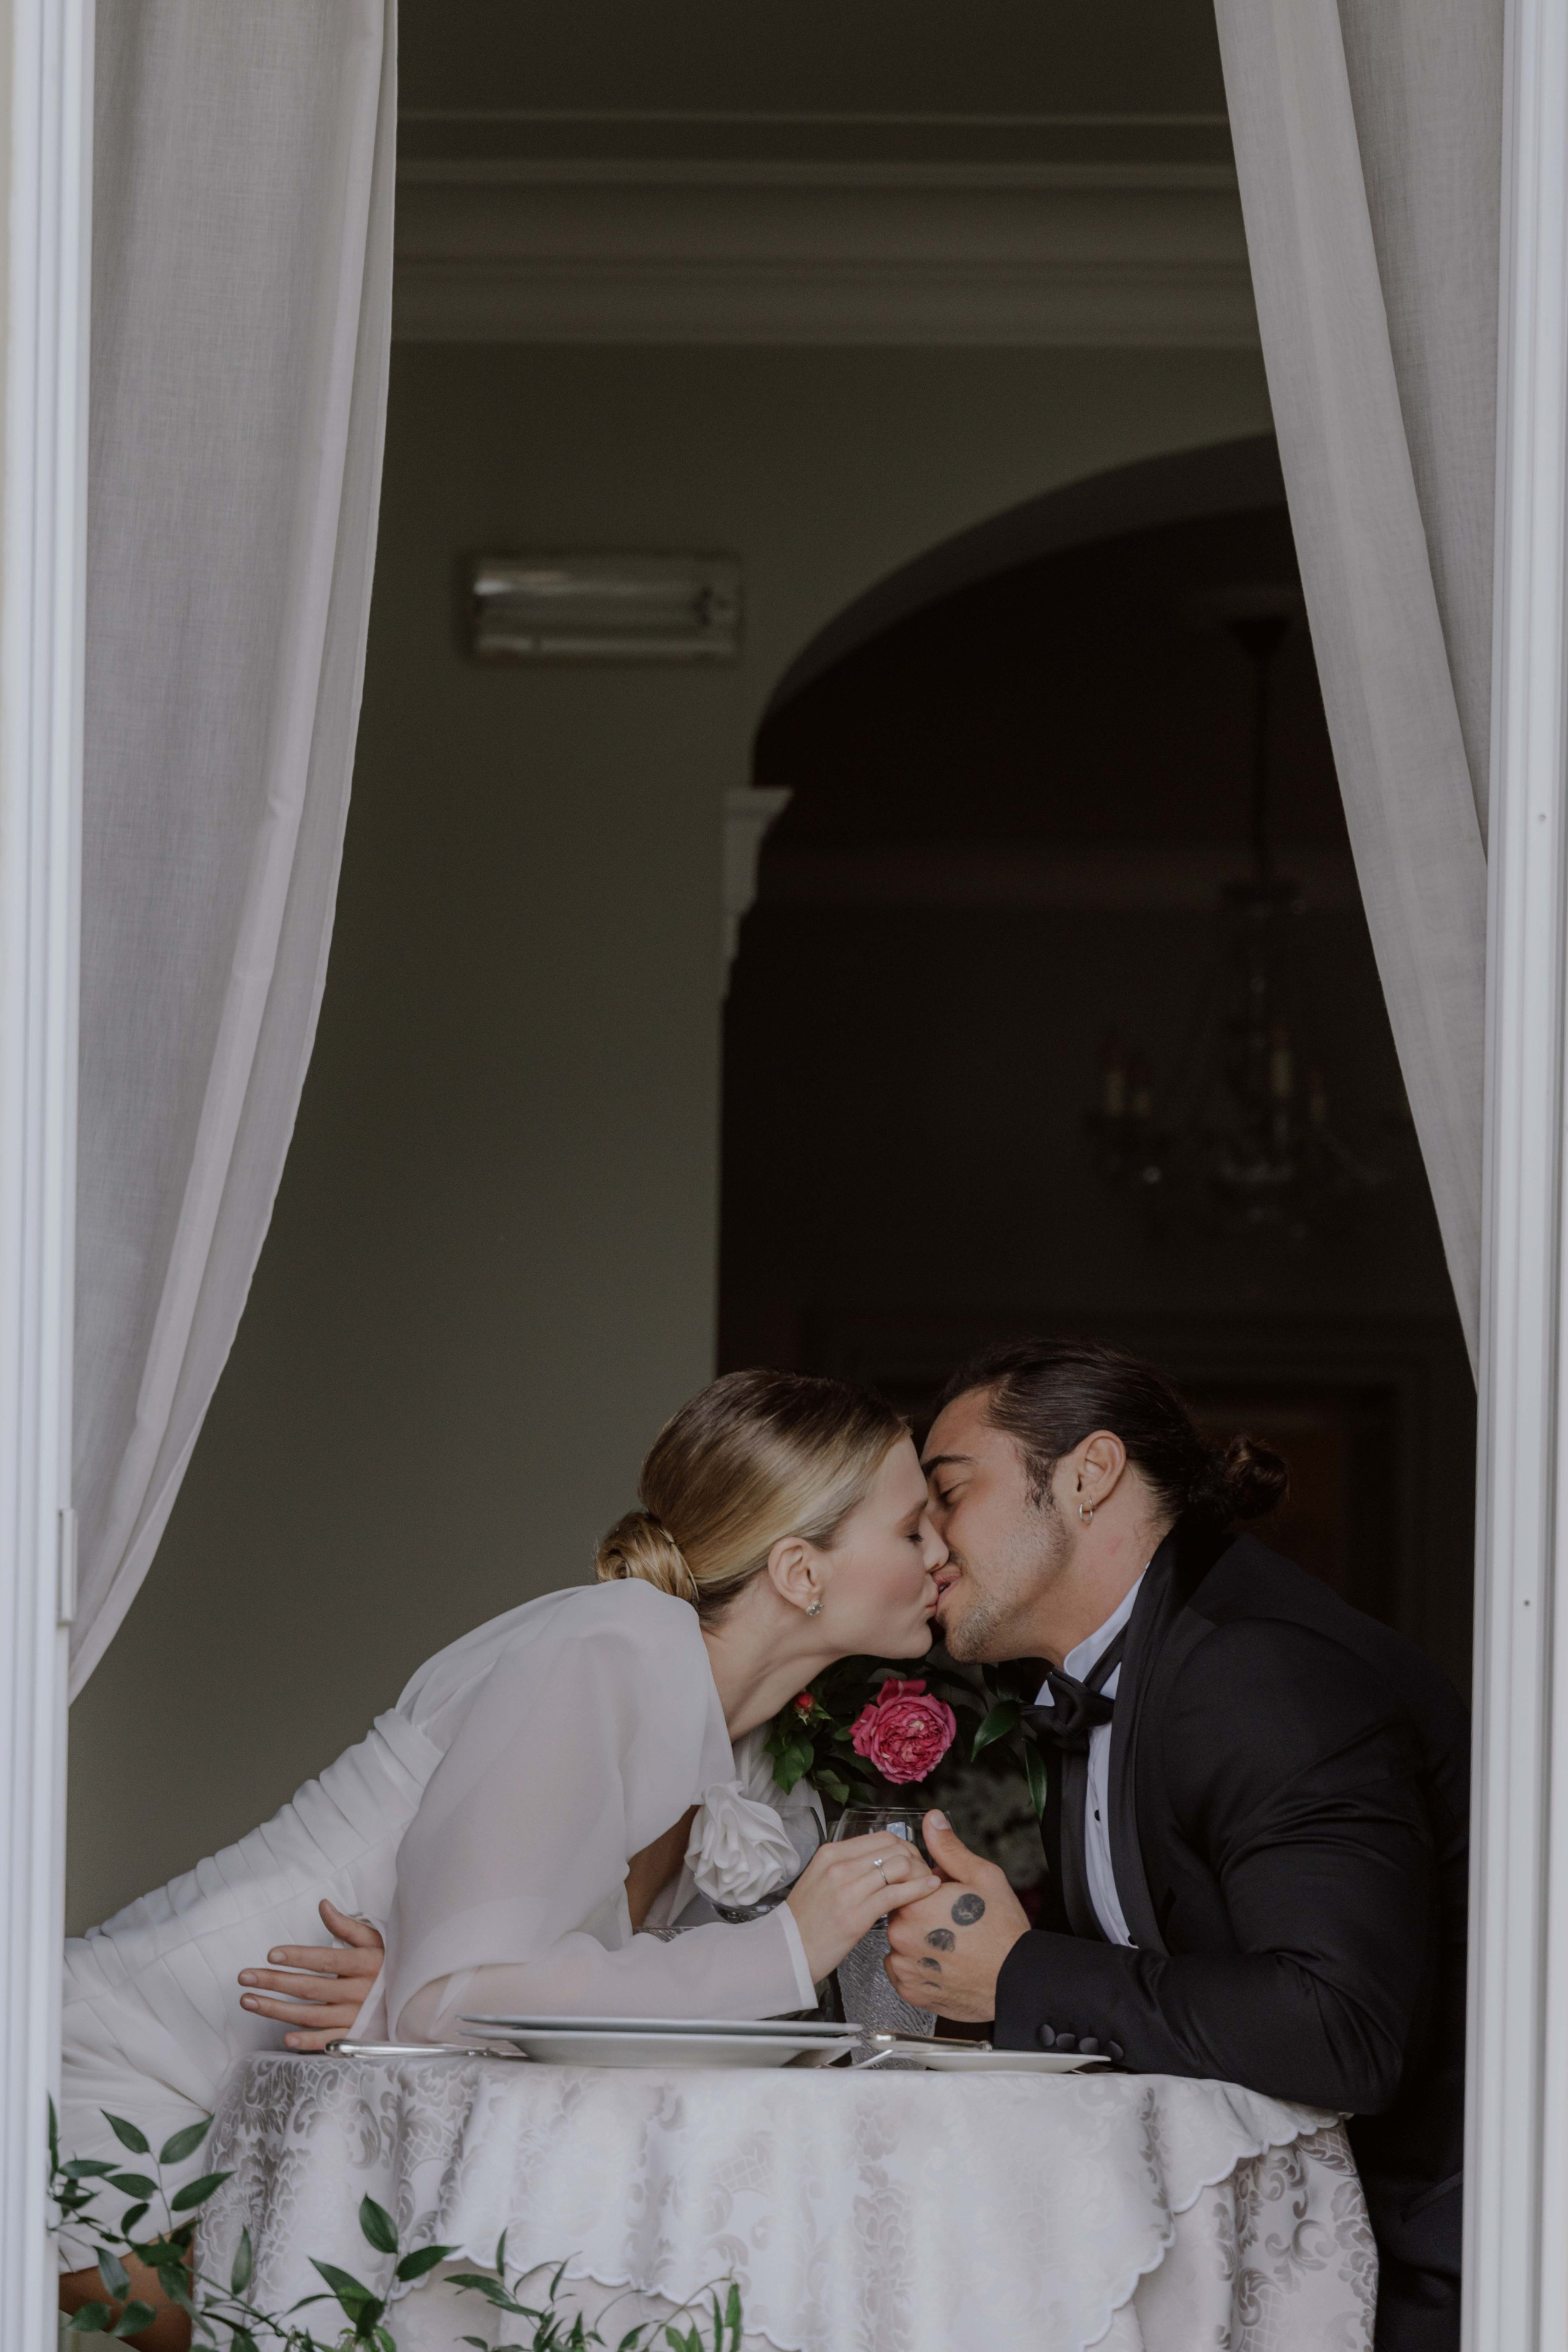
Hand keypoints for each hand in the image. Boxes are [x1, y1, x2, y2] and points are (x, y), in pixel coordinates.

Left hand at [238, 1899, 383, 2050]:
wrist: (412, 1999)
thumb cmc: (387, 1964)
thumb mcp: (374, 1941)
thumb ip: (347, 1926)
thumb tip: (323, 1905)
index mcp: (364, 1964)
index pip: (325, 1960)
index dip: (298, 1957)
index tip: (271, 1954)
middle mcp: (358, 1992)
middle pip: (310, 1988)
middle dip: (275, 1982)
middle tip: (245, 1977)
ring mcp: (355, 2016)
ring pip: (310, 2015)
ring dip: (277, 2010)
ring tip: (248, 2000)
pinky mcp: (353, 2036)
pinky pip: (327, 2041)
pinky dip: (307, 2042)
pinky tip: (285, 2039)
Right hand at [786, 1832, 941, 1982]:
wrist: (789, 1950)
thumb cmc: (807, 1919)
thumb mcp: (821, 1879)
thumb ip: (848, 1865)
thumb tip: (879, 1858)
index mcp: (831, 1853)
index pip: (881, 1837)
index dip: (904, 1846)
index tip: (912, 1859)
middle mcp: (840, 1865)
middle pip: (893, 1847)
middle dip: (915, 1857)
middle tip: (923, 1872)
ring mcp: (848, 1888)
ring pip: (899, 1865)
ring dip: (919, 1873)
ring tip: (926, 1883)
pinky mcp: (857, 1914)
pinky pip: (897, 1894)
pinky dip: (919, 1889)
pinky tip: (930, 1889)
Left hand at [883, 1811, 1028, 2021]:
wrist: (1016, 1981)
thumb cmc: (1003, 1932)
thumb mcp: (982, 1877)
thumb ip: (948, 1848)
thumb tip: (931, 1820)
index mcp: (915, 1904)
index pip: (904, 1883)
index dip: (928, 1886)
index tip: (947, 1895)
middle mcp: (902, 1936)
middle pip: (902, 1912)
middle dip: (923, 1912)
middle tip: (954, 1920)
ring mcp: (905, 1967)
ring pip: (901, 1942)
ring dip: (918, 1940)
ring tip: (951, 1943)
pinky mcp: (910, 1992)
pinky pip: (903, 1971)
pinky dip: (918, 1966)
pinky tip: (943, 1962)